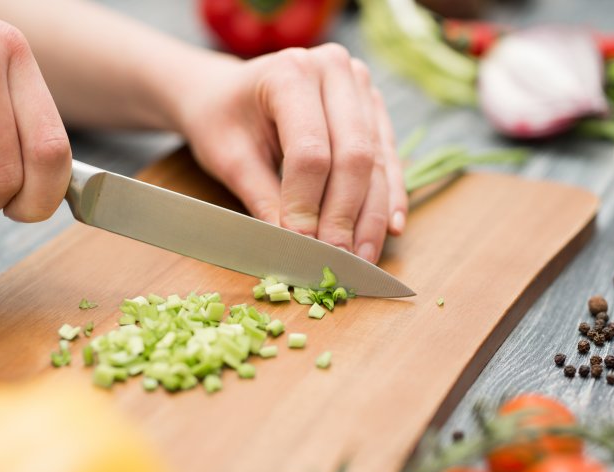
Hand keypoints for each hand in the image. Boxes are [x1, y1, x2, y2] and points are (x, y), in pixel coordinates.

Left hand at [173, 44, 406, 263]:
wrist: (227, 92)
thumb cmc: (221, 119)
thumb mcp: (230, 159)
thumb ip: (264, 201)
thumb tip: (294, 248)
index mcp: (290, 72)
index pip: (310, 151)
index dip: (308, 205)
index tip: (302, 247)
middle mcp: (335, 70)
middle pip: (353, 155)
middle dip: (346, 216)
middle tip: (338, 260)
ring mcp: (360, 86)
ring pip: (376, 161)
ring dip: (373, 215)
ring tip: (363, 258)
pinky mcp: (373, 108)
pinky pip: (389, 157)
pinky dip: (390, 196)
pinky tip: (392, 228)